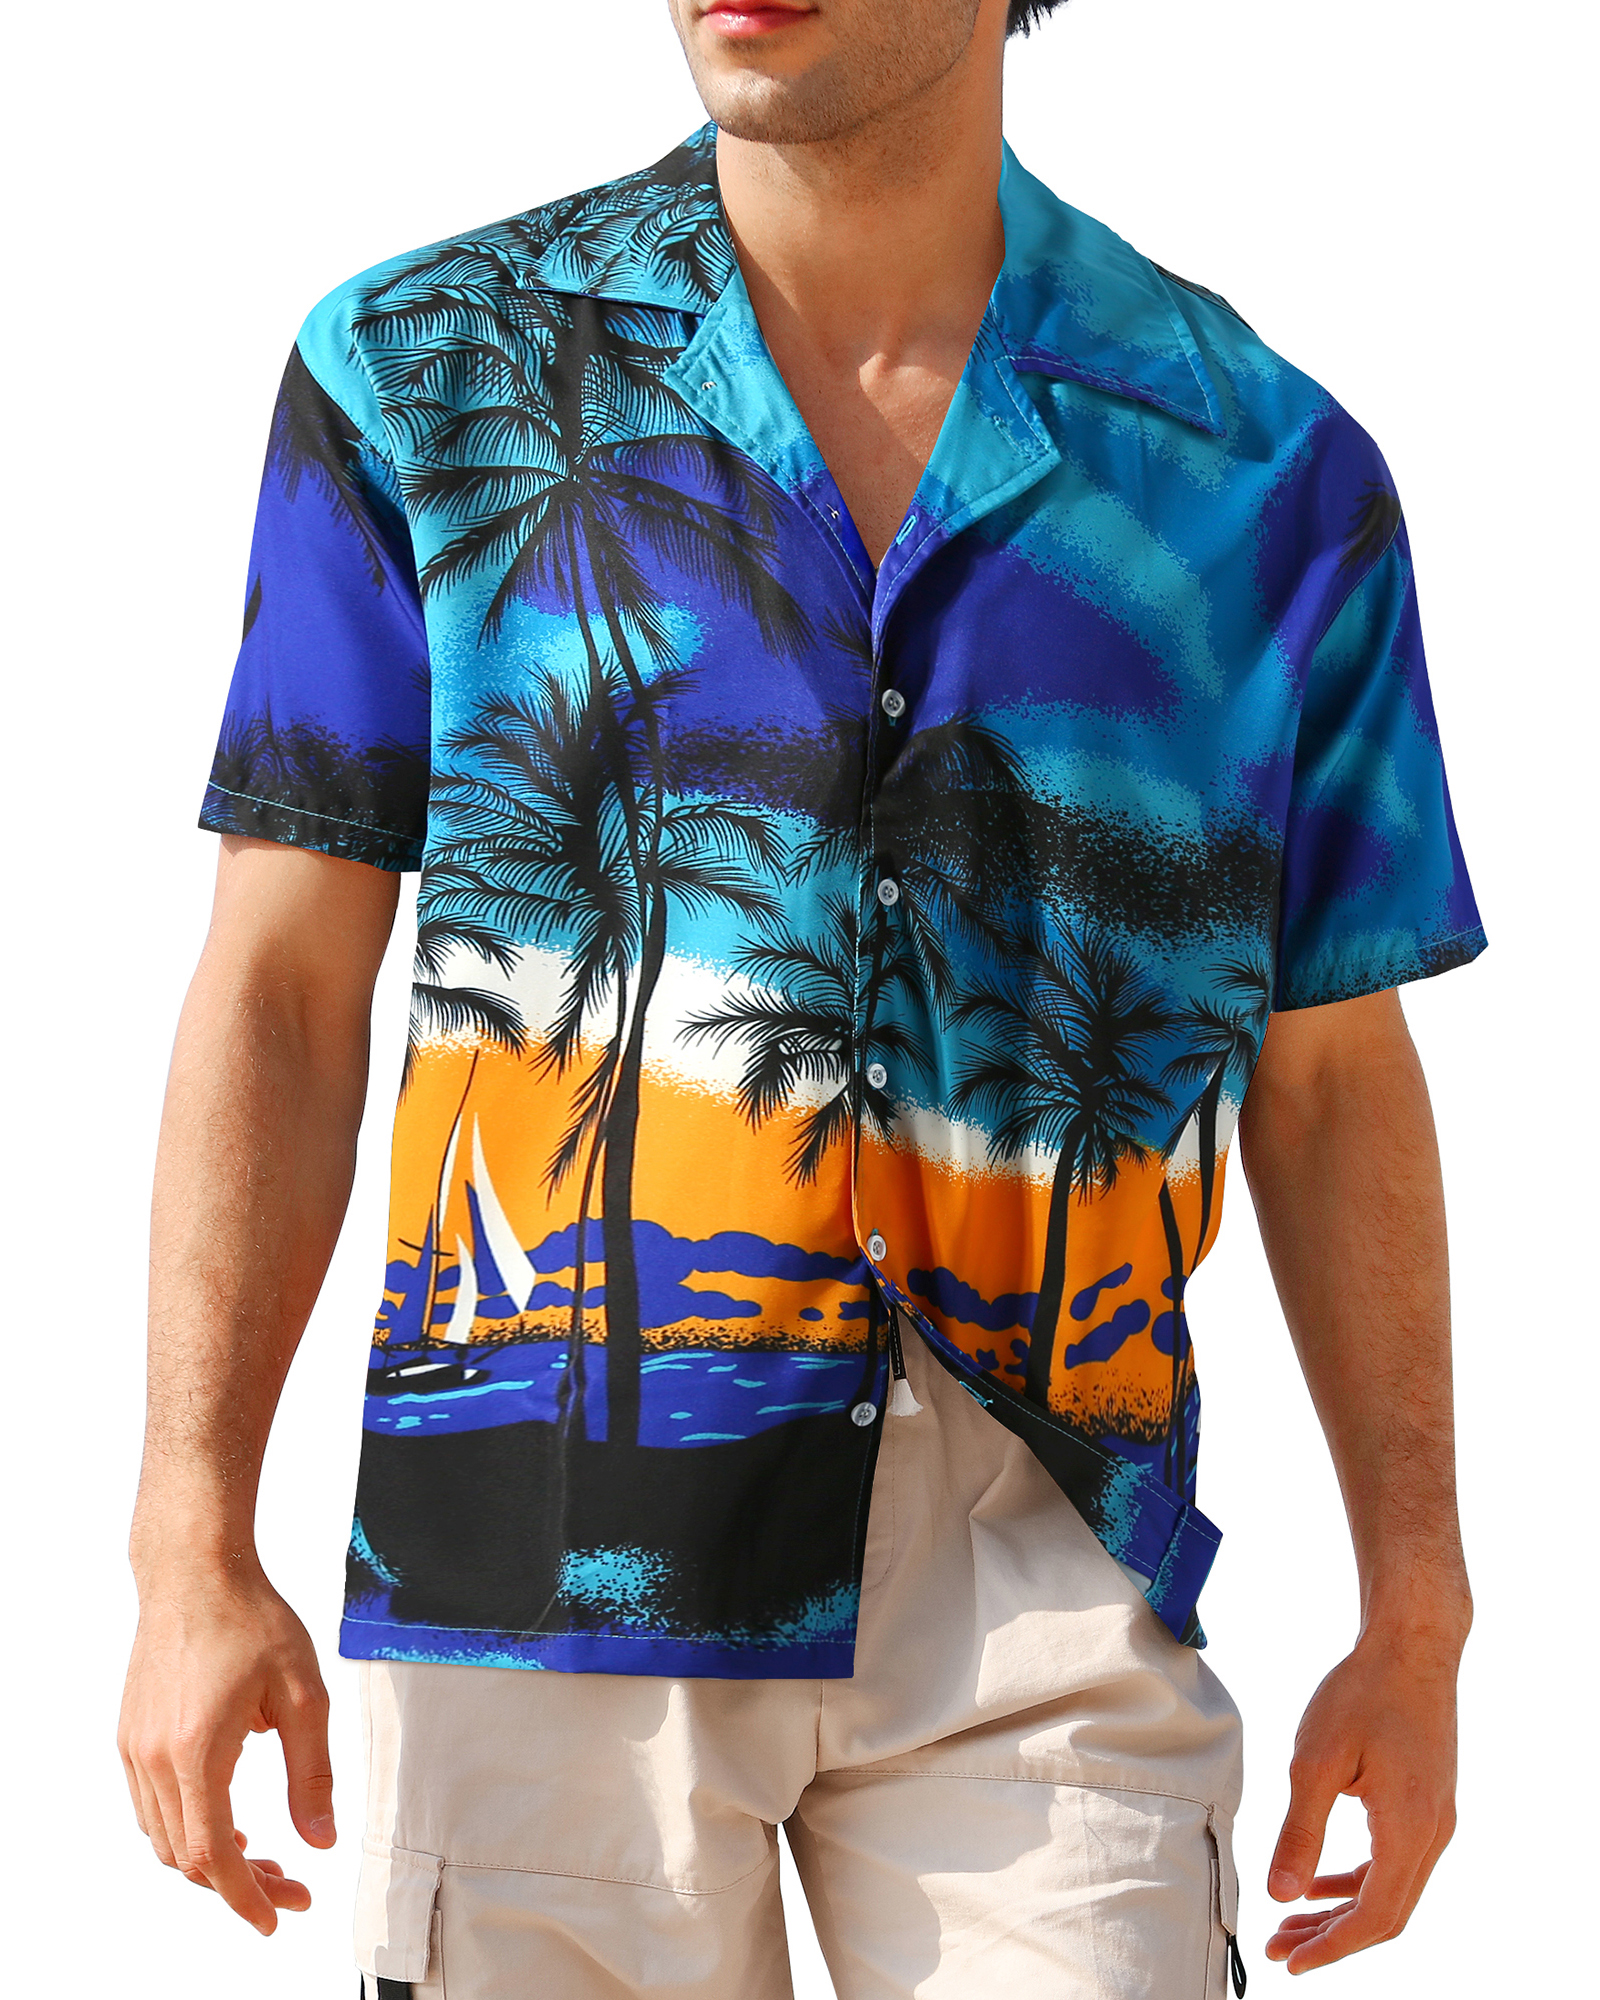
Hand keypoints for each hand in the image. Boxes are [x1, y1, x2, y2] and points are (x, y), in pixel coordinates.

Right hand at [118, 1565, 334, 1933]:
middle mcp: (154, 1758)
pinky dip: (186, 1830)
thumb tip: (320, 1839)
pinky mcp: (130, 1735)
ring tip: (265, 1860)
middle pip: (187, 1858)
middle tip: (289, 1888)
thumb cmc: (251, 1620)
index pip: (214, 1855)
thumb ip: (312, 1773)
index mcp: (198, 1751)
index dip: (247, 1897)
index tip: (278, 1918)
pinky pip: (152, 1808)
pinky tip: (227, 1822)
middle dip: (240, 1884)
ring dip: (211, 1861)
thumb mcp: (303, 1694)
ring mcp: (135, 1748)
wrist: (196, 1571)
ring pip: (164, 1839)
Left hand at [1265, 1621, 1461, 1972]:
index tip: (1291, 1961)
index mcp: (1408, 1830)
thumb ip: (1301, 1832)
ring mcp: (1436, 1822)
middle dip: (1333, 1938)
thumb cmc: (1363, 1693)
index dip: (1331, 1948)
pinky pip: (1396, 1863)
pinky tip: (1319, 1881)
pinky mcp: (1428, 1805)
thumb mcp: (1317, 1761)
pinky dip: (1358, 1880)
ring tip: (1292, 1921)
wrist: (1411, 1647)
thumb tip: (1282, 1894)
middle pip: (1386, 1915)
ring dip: (1343, 1911)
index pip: (1375, 1917)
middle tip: (1282, 1949)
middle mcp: (1432, 1835)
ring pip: (1392, 1891)